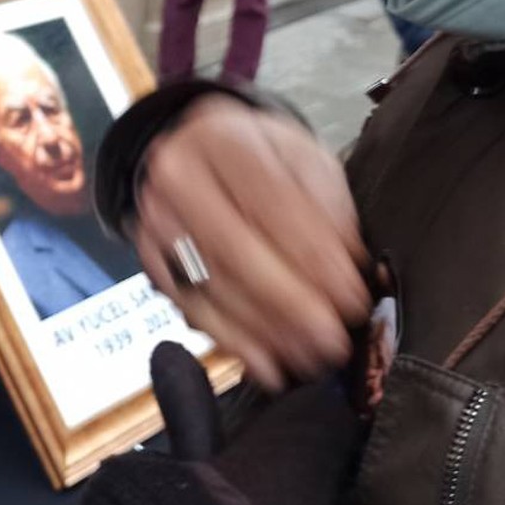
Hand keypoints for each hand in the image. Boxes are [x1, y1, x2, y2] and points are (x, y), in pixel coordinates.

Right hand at [129, 95, 370, 389]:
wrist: (197, 153)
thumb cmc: (262, 159)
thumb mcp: (305, 160)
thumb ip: (329, 206)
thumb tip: (347, 265)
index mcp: (222, 139)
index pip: (273, 205)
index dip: (316, 257)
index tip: (353, 296)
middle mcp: (176, 176)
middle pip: (235, 250)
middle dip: (290, 303)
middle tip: (333, 339)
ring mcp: (155, 220)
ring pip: (212, 285)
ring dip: (265, 330)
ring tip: (310, 357)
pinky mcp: (150, 259)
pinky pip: (191, 308)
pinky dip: (232, 341)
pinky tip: (268, 365)